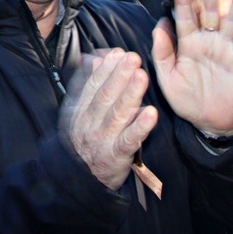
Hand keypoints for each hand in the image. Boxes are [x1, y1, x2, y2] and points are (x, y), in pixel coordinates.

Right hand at [61, 49, 158, 189]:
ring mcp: (102, 140)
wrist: (81, 179)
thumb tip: (96, 59)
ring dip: (131, 94)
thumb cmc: (88, 140)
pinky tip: (151, 113)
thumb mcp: (81, 113)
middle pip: (105, 96)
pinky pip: (129, 140)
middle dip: (119, 75)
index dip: (107, 69)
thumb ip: (89, 87)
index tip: (119, 53)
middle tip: (133, 57)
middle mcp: (89, 123)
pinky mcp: (116, 157)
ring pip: (117, 114)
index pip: (94, 86)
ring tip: (142, 76)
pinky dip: (140, 127)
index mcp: (81, 111)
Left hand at [152, 0, 232, 134]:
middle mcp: (209, 40)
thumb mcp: (167, 79)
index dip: (185, 0)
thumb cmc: (186, 98)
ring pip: (232, 19)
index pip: (185, 16)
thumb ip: (162, 53)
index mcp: (188, 42)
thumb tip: (159, 25)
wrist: (210, 121)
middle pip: (211, 11)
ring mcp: (228, 48)